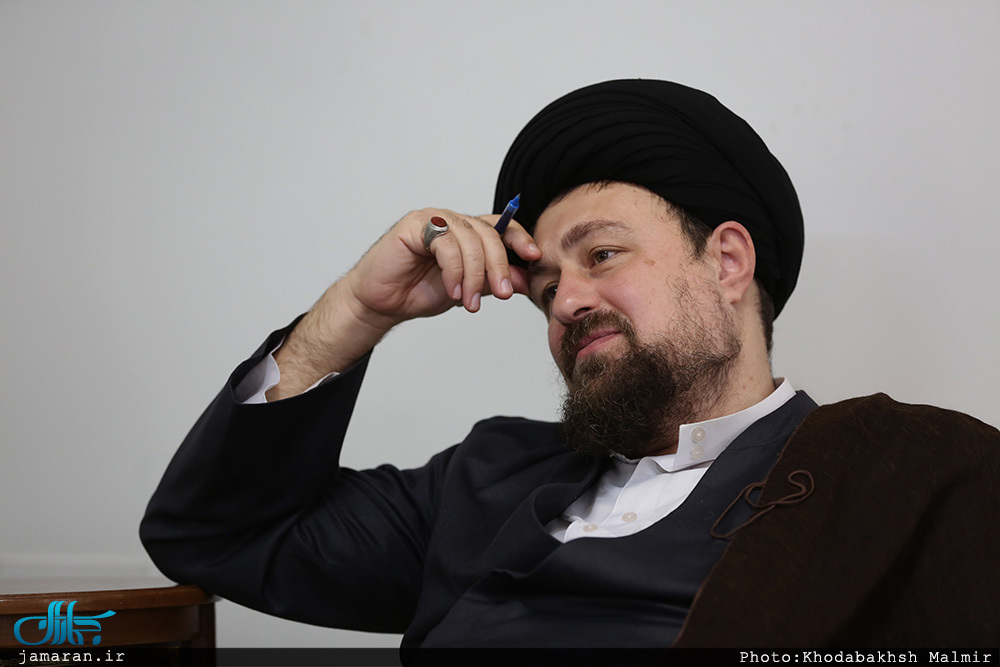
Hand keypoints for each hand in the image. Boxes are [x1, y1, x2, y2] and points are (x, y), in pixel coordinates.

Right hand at [266, 207, 539, 399]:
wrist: (382, 302)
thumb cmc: (418, 292)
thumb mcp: (467, 290)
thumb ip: (492, 282)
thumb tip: (524, 280)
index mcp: (467, 232)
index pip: (501, 226)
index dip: (520, 238)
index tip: (533, 257)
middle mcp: (452, 221)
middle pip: (489, 234)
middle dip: (499, 266)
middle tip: (503, 294)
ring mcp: (434, 220)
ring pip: (470, 240)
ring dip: (475, 275)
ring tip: (470, 303)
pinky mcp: (415, 225)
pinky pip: (446, 244)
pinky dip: (454, 270)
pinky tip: (452, 291)